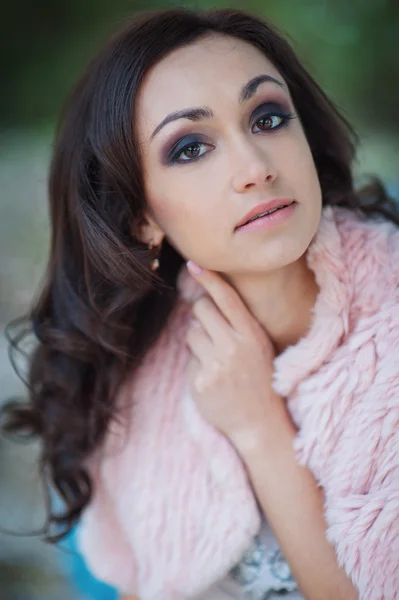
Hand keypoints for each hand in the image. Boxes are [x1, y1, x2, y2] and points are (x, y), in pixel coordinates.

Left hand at [185, 261, 283, 452]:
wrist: (260, 422)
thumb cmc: (258, 378)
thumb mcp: (258, 346)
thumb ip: (238, 323)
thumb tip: (205, 300)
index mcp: (252, 335)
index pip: (227, 299)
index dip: (209, 279)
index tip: (194, 264)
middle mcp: (234, 347)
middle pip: (201, 309)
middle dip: (200, 313)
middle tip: (211, 328)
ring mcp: (216, 365)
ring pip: (190, 331)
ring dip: (197, 339)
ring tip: (214, 357)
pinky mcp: (200, 382)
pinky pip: (188, 357)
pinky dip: (196, 363)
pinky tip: (211, 377)